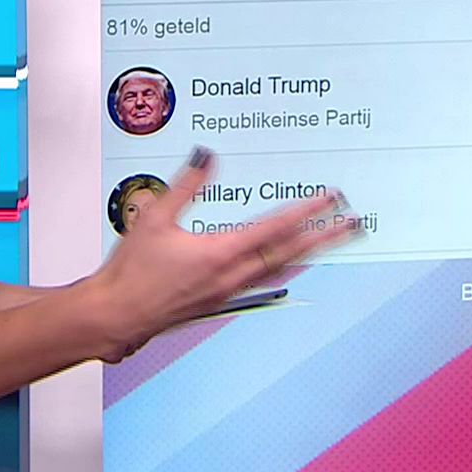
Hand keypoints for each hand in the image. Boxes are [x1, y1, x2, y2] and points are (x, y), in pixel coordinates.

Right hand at [84, 147, 357, 356]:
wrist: (116, 315)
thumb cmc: (131, 272)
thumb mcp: (154, 218)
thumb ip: (186, 185)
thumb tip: (208, 156)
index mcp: (219, 255)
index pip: (275, 229)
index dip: (306, 212)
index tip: (330, 199)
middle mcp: (232, 276)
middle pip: (291, 254)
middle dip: (325, 237)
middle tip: (355, 224)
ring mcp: (230, 291)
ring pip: (282, 269)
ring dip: (311, 253)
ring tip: (334, 242)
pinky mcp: (222, 300)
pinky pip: (265, 280)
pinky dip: (286, 267)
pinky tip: (292, 263)